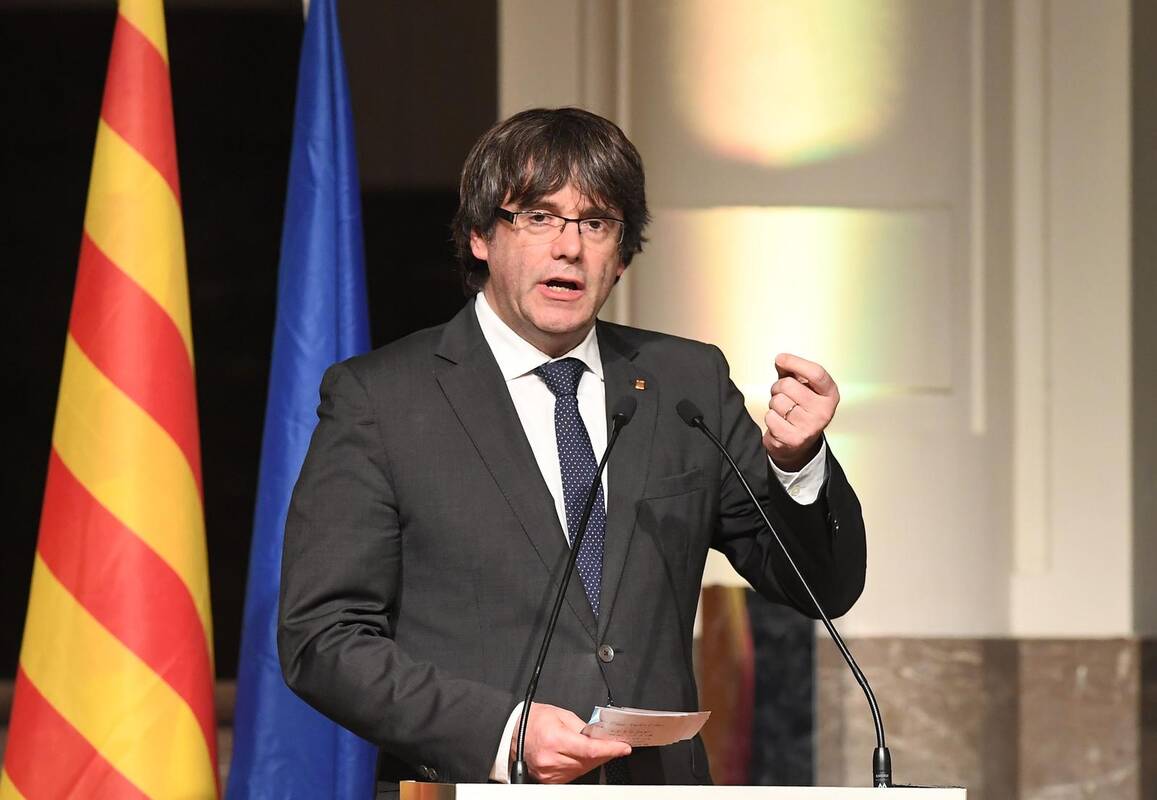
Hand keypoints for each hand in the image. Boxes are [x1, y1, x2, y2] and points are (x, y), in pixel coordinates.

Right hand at [511, 702, 630, 783]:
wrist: (511, 732)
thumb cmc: (532, 720)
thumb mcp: (560, 714)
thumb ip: (582, 726)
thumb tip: (600, 735)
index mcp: (555, 739)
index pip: (590, 749)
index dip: (610, 749)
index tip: (623, 747)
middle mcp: (552, 759)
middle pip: (589, 761)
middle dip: (605, 753)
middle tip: (613, 744)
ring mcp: (549, 772)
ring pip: (583, 770)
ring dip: (593, 760)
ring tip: (595, 748)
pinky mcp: (548, 779)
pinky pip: (573, 775)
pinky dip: (581, 766)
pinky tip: (581, 757)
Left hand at [763, 353, 839, 470]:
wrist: (798, 443)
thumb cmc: (800, 410)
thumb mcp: (802, 387)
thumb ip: (793, 371)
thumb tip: (781, 360)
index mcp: (830, 395)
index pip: (816, 373)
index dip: (795, 362)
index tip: (781, 358)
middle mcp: (824, 411)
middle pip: (789, 385)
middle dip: (778, 387)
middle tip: (782, 395)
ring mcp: (810, 427)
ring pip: (777, 401)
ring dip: (773, 403)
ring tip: (783, 411)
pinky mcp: (794, 439)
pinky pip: (770, 417)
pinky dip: (770, 417)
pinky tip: (780, 422)